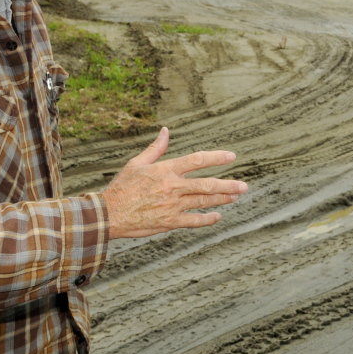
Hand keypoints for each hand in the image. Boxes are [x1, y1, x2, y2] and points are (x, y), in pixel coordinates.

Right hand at [103, 127, 245, 238]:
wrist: (108, 214)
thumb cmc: (122, 187)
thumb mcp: (137, 163)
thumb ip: (156, 148)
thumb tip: (166, 131)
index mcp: (166, 170)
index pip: (196, 160)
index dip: (216, 158)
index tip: (231, 157)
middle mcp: (172, 187)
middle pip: (206, 184)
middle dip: (228, 185)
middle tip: (244, 186)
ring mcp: (172, 206)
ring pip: (204, 201)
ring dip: (222, 199)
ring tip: (235, 196)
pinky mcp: (169, 222)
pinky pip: (193, 221)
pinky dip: (207, 219)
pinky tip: (217, 217)